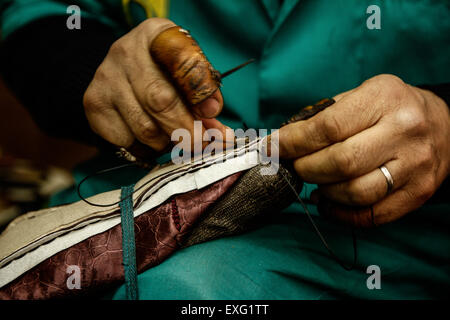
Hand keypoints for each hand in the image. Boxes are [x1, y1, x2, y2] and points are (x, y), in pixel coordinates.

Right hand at [83, 18, 225, 151]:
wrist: (119, 70)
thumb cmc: (161, 71)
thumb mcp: (185, 71)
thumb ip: (204, 98)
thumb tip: (221, 134)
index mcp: (156, 35)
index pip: (182, 60)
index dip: (200, 91)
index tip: (212, 113)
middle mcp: (126, 52)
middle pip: (160, 101)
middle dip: (186, 130)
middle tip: (200, 143)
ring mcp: (106, 79)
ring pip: (144, 129)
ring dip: (165, 141)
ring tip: (170, 133)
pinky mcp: (94, 104)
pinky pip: (126, 140)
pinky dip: (143, 147)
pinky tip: (147, 134)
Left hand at [278, 74, 449, 226]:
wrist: (444, 125)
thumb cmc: (390, 109)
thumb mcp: (361, 95)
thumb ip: (323, 116)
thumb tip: (282, 141)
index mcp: (384, 98)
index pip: (328, 127)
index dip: (293, 142)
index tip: (271, 148)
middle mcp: (404, 131)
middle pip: (341, 162)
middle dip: (306, 168)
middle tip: (295, 166)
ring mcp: (415, 165)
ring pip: (355, 192)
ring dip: (324, 191)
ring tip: (316, 181)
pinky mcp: (418, 193)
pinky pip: (371, 215)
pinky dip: (341, 214)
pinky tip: (329, 202)